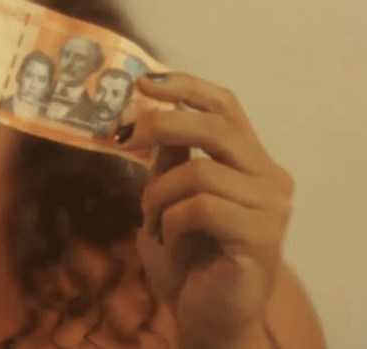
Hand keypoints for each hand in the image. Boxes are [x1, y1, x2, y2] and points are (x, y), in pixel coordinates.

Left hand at [120, 72, 293, 347]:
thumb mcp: (170, 196)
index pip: (226, 106)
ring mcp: (270, 208)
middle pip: (217, 126)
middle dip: (163, 125)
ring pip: (198, 172)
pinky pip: (199, 208)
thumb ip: (170, 158)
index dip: (186, 86)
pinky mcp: (259, 237)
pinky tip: (170, 241)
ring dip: (158, 196)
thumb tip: (146, 115)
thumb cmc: (188, 256)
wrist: (206, 317)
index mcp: (251, 161)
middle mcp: (269, 178)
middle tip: (127, 137)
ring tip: (153, 223)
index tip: (144, 80)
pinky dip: (171, 221)